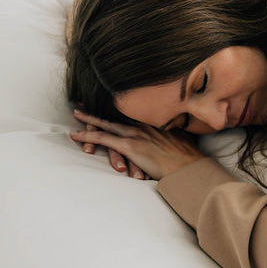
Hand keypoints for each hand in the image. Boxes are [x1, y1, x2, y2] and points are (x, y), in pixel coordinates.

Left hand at [70, 109, 204, 179]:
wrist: (190, 168)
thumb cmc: (189, 159)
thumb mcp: (182, 141)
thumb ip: (172, 137)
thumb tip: (173, 140)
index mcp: (155, 123)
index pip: (132, 112)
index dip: (120, 106)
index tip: (112, 100)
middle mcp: (144, 124)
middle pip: (117, 113)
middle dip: (102, 106)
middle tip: (89, 99)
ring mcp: (136, 134)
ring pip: (106, 123)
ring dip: (90, 118)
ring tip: (77, 113)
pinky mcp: (130, 146)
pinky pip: (103, 139)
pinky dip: (88, 136)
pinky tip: (76, 135)